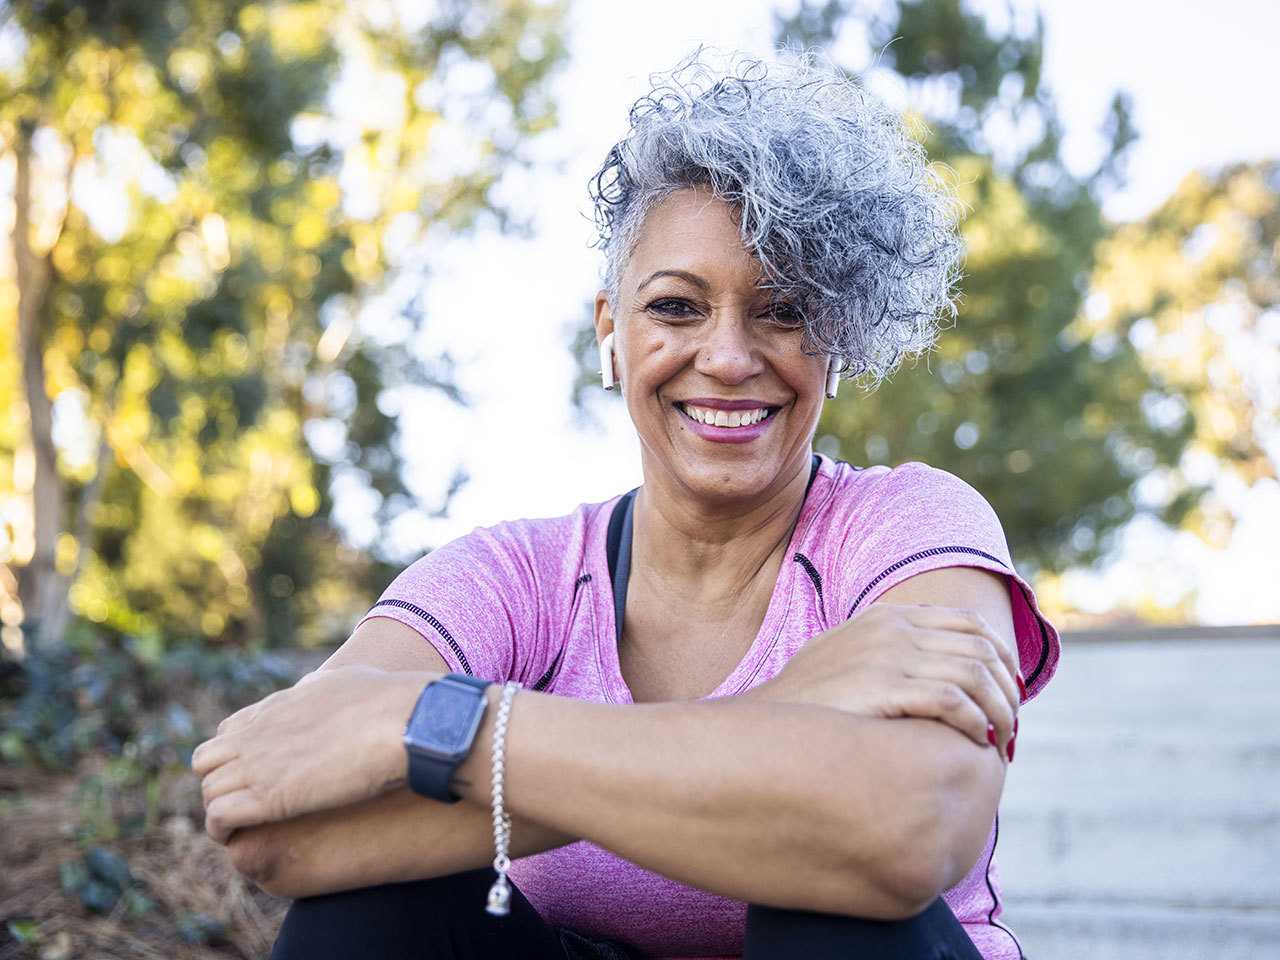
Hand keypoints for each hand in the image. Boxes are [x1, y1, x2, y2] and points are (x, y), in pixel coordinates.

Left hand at [191, 665, 433, 842]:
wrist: (403, 722)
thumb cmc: (389, 701)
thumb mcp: (346, 680)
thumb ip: (321, 684)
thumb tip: (316, 682)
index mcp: (278, 705)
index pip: (228, 731)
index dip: (237, 755)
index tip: (258, 774)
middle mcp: (259, 732)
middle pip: (206, 761)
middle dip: (220, 782)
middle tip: (247, 804)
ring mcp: (259, 763)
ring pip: (207, 791)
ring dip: (221, 810)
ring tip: (243, 828)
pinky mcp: (267, 797)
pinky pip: (217, 817)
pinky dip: (223, 830)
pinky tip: (242, 837)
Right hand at [742, 603, 1019, 760]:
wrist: (766, 722)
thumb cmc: (809, 704)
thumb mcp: (847, 659)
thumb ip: (887, 652)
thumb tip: (933, 673)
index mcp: (887, 617)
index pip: (969, 624)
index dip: (1002, 658)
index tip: (1010, 692)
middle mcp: (892, 629)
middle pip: (980, 648)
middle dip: (1008, 689)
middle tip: (1012, 726)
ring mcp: (887, 655)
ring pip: (975, 675)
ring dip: (999, 711)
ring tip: (1001, 741)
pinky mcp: (883, 687)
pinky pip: (953, 700)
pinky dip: (975, 722)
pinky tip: (975, 742)